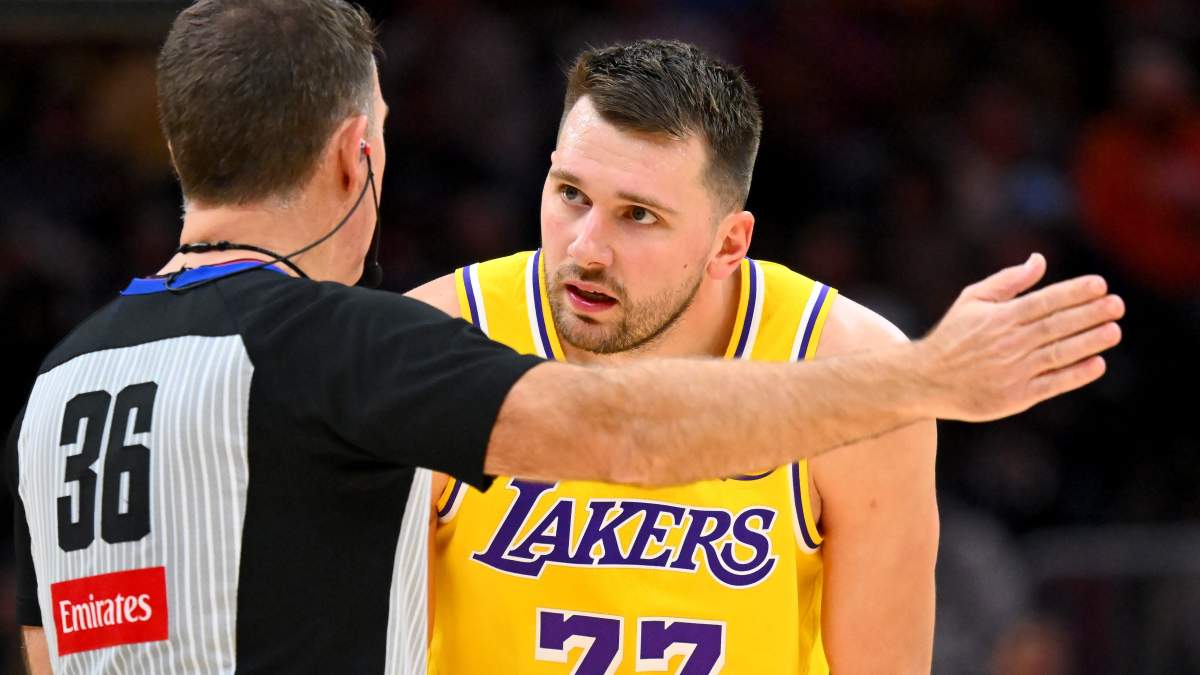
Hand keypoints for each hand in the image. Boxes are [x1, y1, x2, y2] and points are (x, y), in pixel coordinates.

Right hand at [915, 254, 1123, 421]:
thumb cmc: (953, 337)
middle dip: (1089, 314)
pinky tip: (1096, 363)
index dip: (1073, 293)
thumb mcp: (972, 300)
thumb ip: (1008, 281)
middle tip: (1117, 304)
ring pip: (1058, 353)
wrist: (926, 380)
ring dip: (1089, 342)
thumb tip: (1039, 260)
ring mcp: (1013, 371)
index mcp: (999, 317)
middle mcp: (1008, 343)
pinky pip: (1052, 384)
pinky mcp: (1015, 397)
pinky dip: (1075, 374)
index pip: (1044, 302)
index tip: (1100, 284)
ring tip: (1114, 330)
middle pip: (1056, 326)